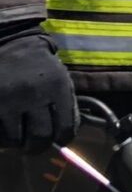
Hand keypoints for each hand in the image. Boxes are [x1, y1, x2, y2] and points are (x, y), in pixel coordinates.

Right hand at [0, 30, 77, 151]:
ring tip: (17, 133)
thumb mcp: (60, 78)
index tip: (58, 140)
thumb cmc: (38, 65)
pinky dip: (2, 137)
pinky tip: (5, 126)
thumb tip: (65, 135)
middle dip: (38, 146)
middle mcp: (34, 95)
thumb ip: (66, 105)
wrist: (9, 45)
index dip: (63, 139)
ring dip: (17, 142)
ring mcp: (9, 101)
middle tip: (34, 145)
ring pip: (14, 140)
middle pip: (40, 137)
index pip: (65, 126)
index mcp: (57, 87)